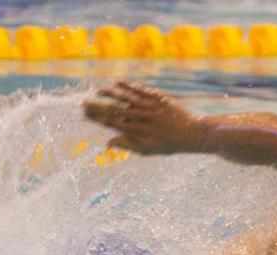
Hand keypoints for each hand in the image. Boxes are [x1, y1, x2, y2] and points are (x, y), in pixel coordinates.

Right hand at [82, 81, 202, 153]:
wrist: (193, 133)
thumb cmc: (169, 144)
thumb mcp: (148, 150)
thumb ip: (128, 145)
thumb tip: (108, 143)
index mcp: (137, 131)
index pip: (112, 123)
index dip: (97, 118)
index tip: (84, 114)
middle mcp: (141, 117)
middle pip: (115, 110)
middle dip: (98, 106)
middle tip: (83, 103)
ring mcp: (150, 106)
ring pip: (126, 98)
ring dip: (110, 94)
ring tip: (98, 91)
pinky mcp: (159, 98)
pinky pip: (141, 90)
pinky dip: (129, 86)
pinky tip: (118, 82)